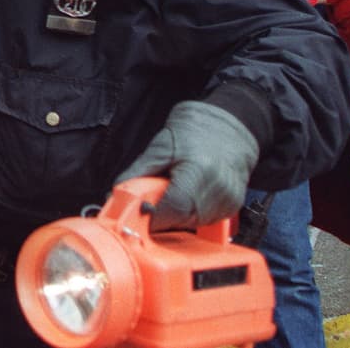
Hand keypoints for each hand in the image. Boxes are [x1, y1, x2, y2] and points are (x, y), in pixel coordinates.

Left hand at [115, 100, 258, 228]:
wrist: (230, 125)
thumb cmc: (194, 130)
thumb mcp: (160, 147)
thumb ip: (137, 173)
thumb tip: (115, 195)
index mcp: (199, 171)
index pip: (173, 209)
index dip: (152, 215)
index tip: (137, 213)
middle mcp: (219, 189)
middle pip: (181, 220)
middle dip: (160, 215)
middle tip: (151, 200)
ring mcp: (229, 200)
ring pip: (192, 224)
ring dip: (175, 216)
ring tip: (172, 191)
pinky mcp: (234, 207)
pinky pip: (205, 221)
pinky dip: (190, 214)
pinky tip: (187, 195)